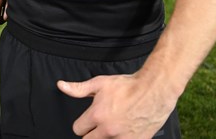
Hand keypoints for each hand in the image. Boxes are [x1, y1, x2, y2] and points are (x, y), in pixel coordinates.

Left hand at [57, 73, 176, 137]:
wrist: (154, 91)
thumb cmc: (128, 86)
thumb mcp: (100, 83)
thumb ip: (78, 89)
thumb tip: (61, 86)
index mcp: (97, 115)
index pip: (78, 129)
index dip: (82, 124)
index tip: (87, 121)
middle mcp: (108, 130)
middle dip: (91, 134)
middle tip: (99, 125)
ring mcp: (123, 138)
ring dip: (104, 138)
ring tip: (110, 129)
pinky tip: (122, 132)